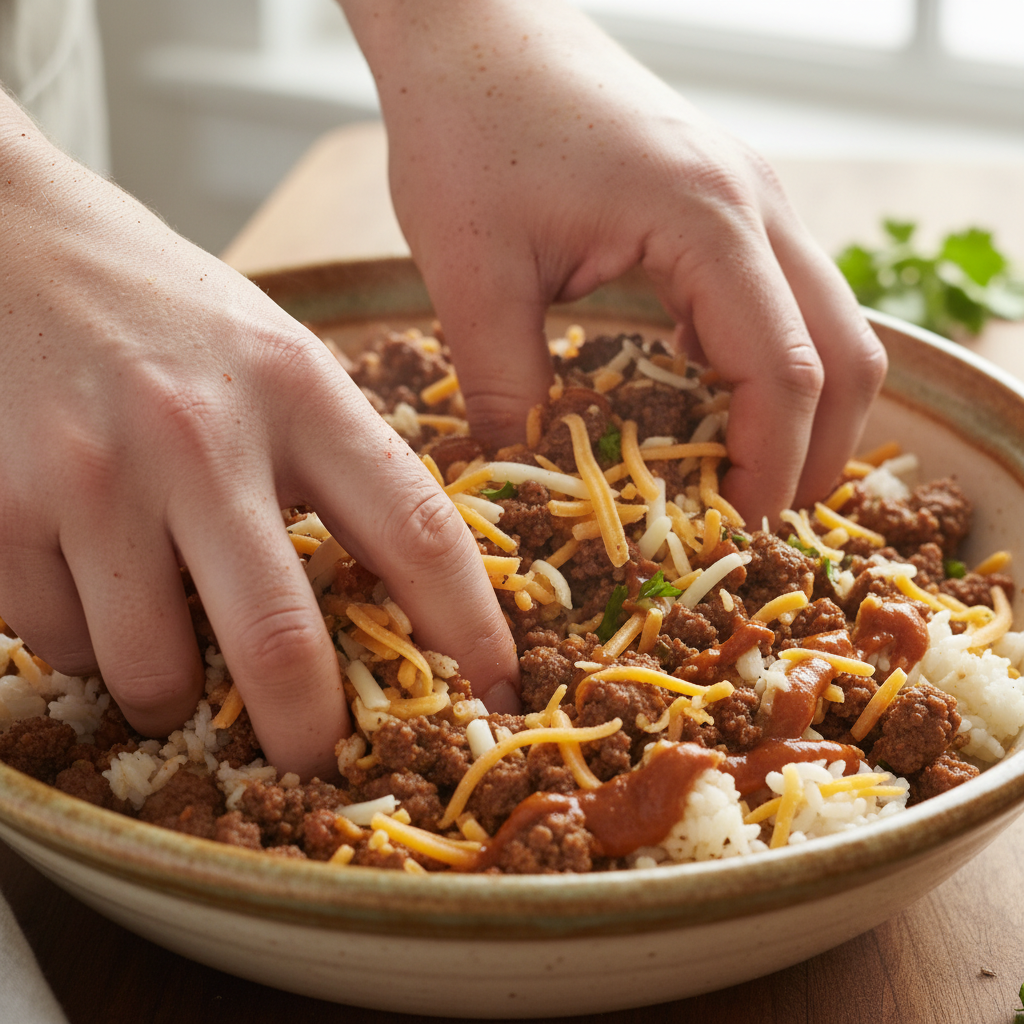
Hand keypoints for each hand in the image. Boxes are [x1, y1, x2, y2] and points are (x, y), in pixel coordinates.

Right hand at [0, 100, 516, 777]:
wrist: (6, 236)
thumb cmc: (162, 309)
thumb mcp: (276, 357)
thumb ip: (332, 456)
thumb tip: (389, 581)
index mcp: (299, 393)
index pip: (414, 529)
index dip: (469, 623)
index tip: (502, 685)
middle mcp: (202, 439)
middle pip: (281, 641)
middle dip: (307, 731)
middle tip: (316, 758)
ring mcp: (95, 477)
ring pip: (150, 668)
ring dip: (172, 690)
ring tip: (172, 650)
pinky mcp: (1, 505)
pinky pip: (51, 637)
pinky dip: (79, 640)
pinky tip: (87, 582)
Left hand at [342, 0, 886, 522]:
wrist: (473, 30)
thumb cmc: (469, 129)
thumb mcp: (470, 270)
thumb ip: (502, 382)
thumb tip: (519, 472)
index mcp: (705, 219)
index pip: (785, 370)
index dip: (772, 464)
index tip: (738, 528)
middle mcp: (756, 205)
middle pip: (847, 350)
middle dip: (818, 449)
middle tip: (757, 516)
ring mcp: (753, 197)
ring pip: (829, 323)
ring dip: (803, 408)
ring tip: (741, 473)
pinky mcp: (727, 202)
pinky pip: (782, 298)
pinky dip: (768, 363)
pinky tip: (706, 399)